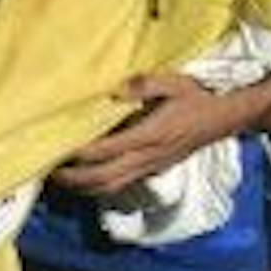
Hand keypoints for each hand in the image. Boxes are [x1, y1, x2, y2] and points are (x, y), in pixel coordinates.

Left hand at [53, 73, 236, 196]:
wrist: (222, 119)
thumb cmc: (196, 97)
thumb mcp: (174, 82)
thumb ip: (145, 84)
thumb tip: (117, 90)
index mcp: (150, 135)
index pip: (108, 150)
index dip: (81, 153)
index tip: (58, 146)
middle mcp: (147, 157)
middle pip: (103, 178)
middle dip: (74, 178)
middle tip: (48, 171)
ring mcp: (150, 167)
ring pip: (111, 187)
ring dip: (84, 188)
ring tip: (60, 180)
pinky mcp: (152, 170)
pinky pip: (121, 184)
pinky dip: (99, 186)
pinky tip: (85, 179)